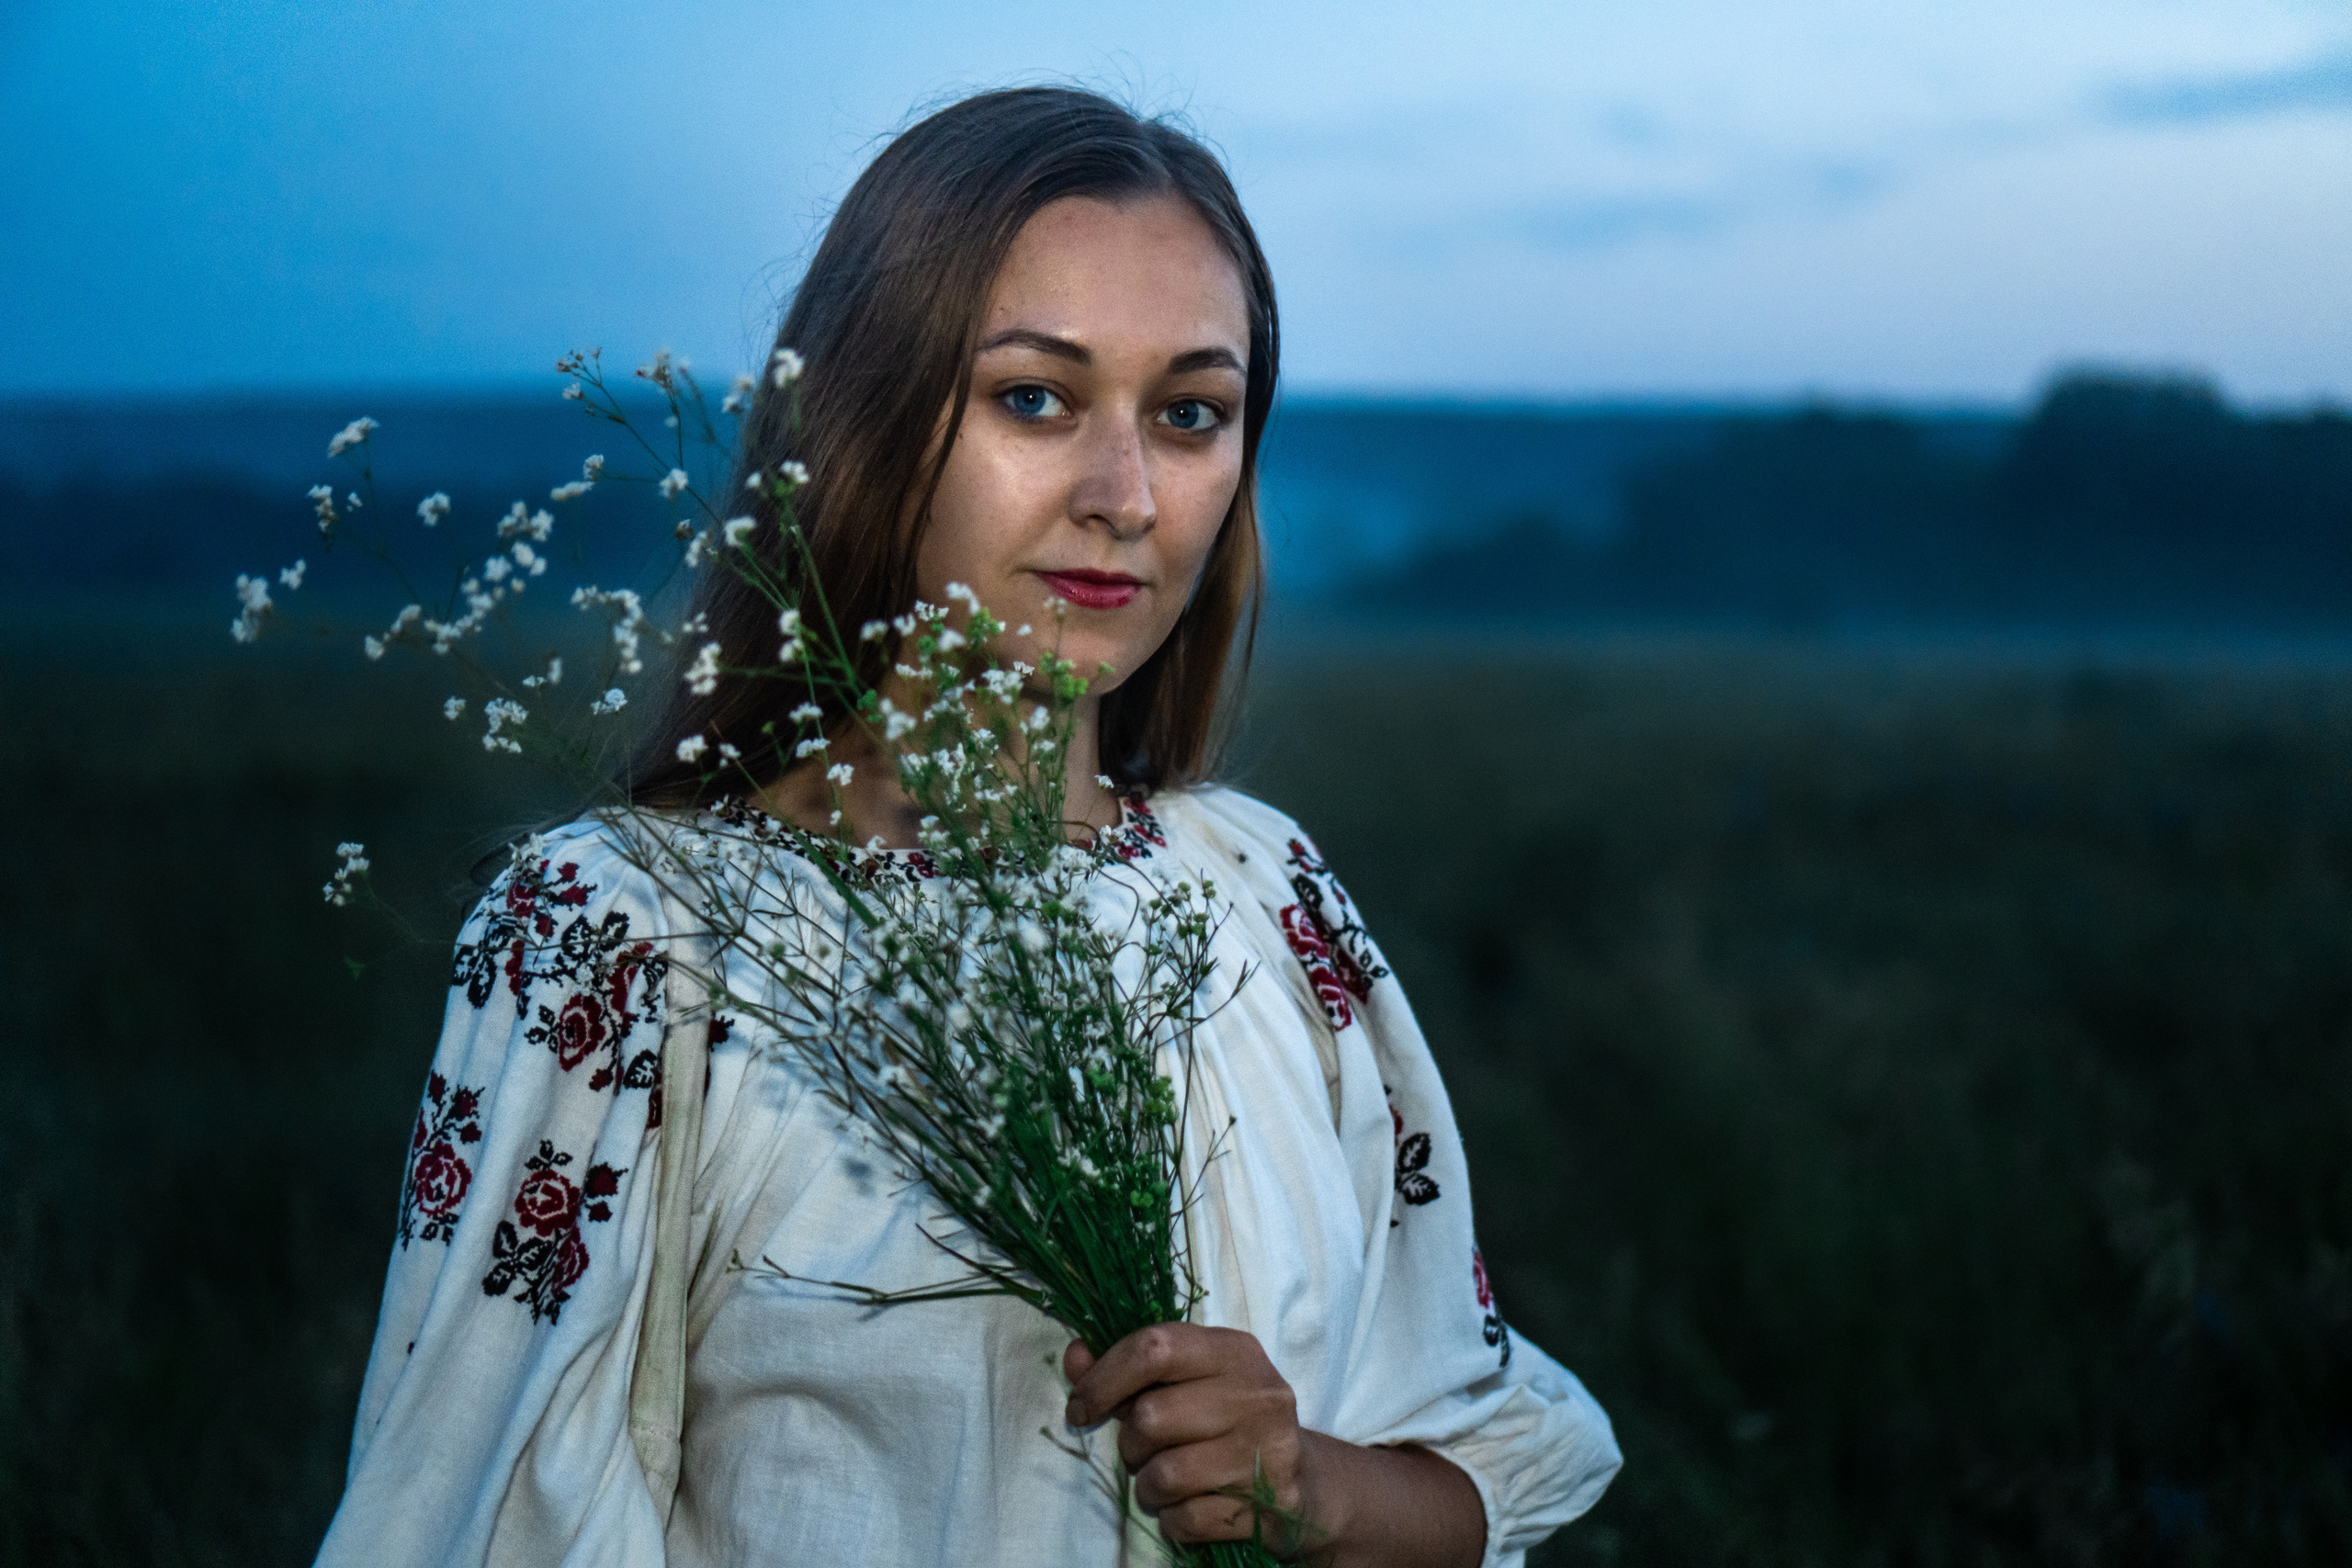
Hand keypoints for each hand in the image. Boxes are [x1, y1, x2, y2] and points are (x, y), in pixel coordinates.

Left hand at [1064, 1324, 1306, 1549]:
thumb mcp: (1186, 1383)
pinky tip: (1188, 1508)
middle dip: (1130, 1443)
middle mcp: (1257, 1394)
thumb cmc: (1228, 1423)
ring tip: (1165, 1481)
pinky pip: (1187, 1519)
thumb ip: (1128, 1369)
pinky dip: (1174, 1520)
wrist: (1304, 1482)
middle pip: (1151, 1417)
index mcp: (1234, 1351)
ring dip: (1149, 1487)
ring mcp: (1267, 1450)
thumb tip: (1074, 1357)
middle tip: (1142, 1450)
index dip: (1104, 1378)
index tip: (1081, 1407)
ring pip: (1165, 1474)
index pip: (1155, 1347)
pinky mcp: (1270, 1503)